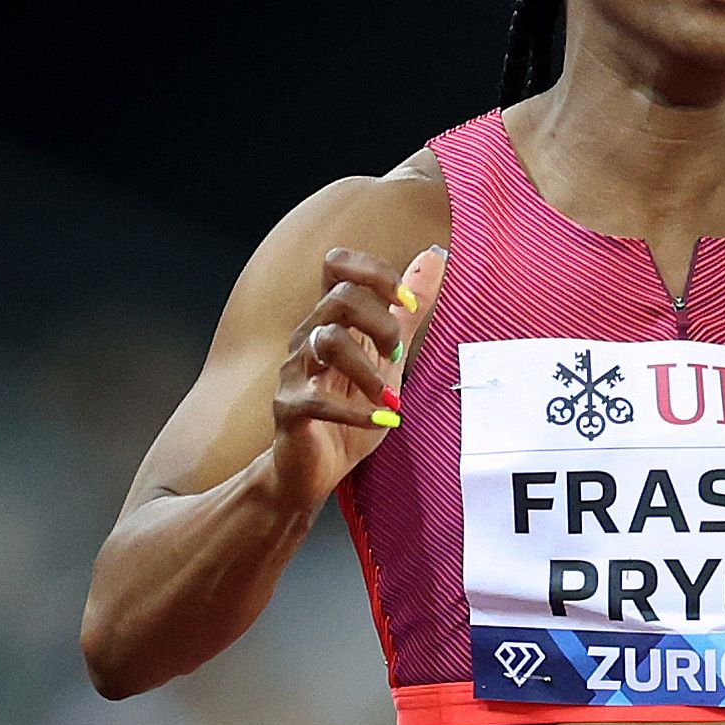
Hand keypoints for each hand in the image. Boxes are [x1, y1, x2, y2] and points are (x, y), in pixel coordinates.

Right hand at [266, 245, 442, 507]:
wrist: (312, 468)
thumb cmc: (347, 408)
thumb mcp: (387, 356)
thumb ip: (407, 311)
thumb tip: (434, 256)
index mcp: (329, 319)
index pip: (336, 264)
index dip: (375, 272)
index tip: (407, 304)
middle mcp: (307, 336)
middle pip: (339, 297)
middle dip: (381, 322)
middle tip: (397, 355)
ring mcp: (295, 372)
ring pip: (327, 340)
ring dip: (368, 368)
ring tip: (390, 397)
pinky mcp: (289, 409)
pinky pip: (318, 400)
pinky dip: (357, 412)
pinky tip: (382, 421)